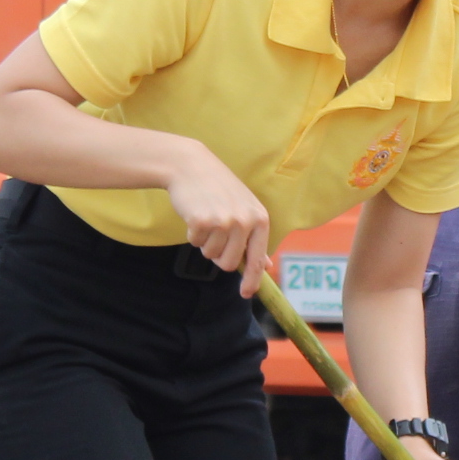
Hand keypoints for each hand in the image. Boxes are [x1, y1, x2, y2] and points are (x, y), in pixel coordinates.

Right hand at [165, 141, 276, 292]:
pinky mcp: (202, 221)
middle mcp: (244, 221)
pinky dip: (192, 233)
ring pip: (211, 255)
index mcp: (259, 219)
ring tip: (206, 218)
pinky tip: (195, 214)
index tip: (246, 294)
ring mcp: (223, 221)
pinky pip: (195, 243)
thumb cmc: (219, 188)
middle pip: (228, 263)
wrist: (191, 166)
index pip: (257, 259)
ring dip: (205, 242)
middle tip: (214, 233)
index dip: (252, 280)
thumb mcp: (245, 208)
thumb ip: (255, 237)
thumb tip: (267, 266)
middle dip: (218, 255)